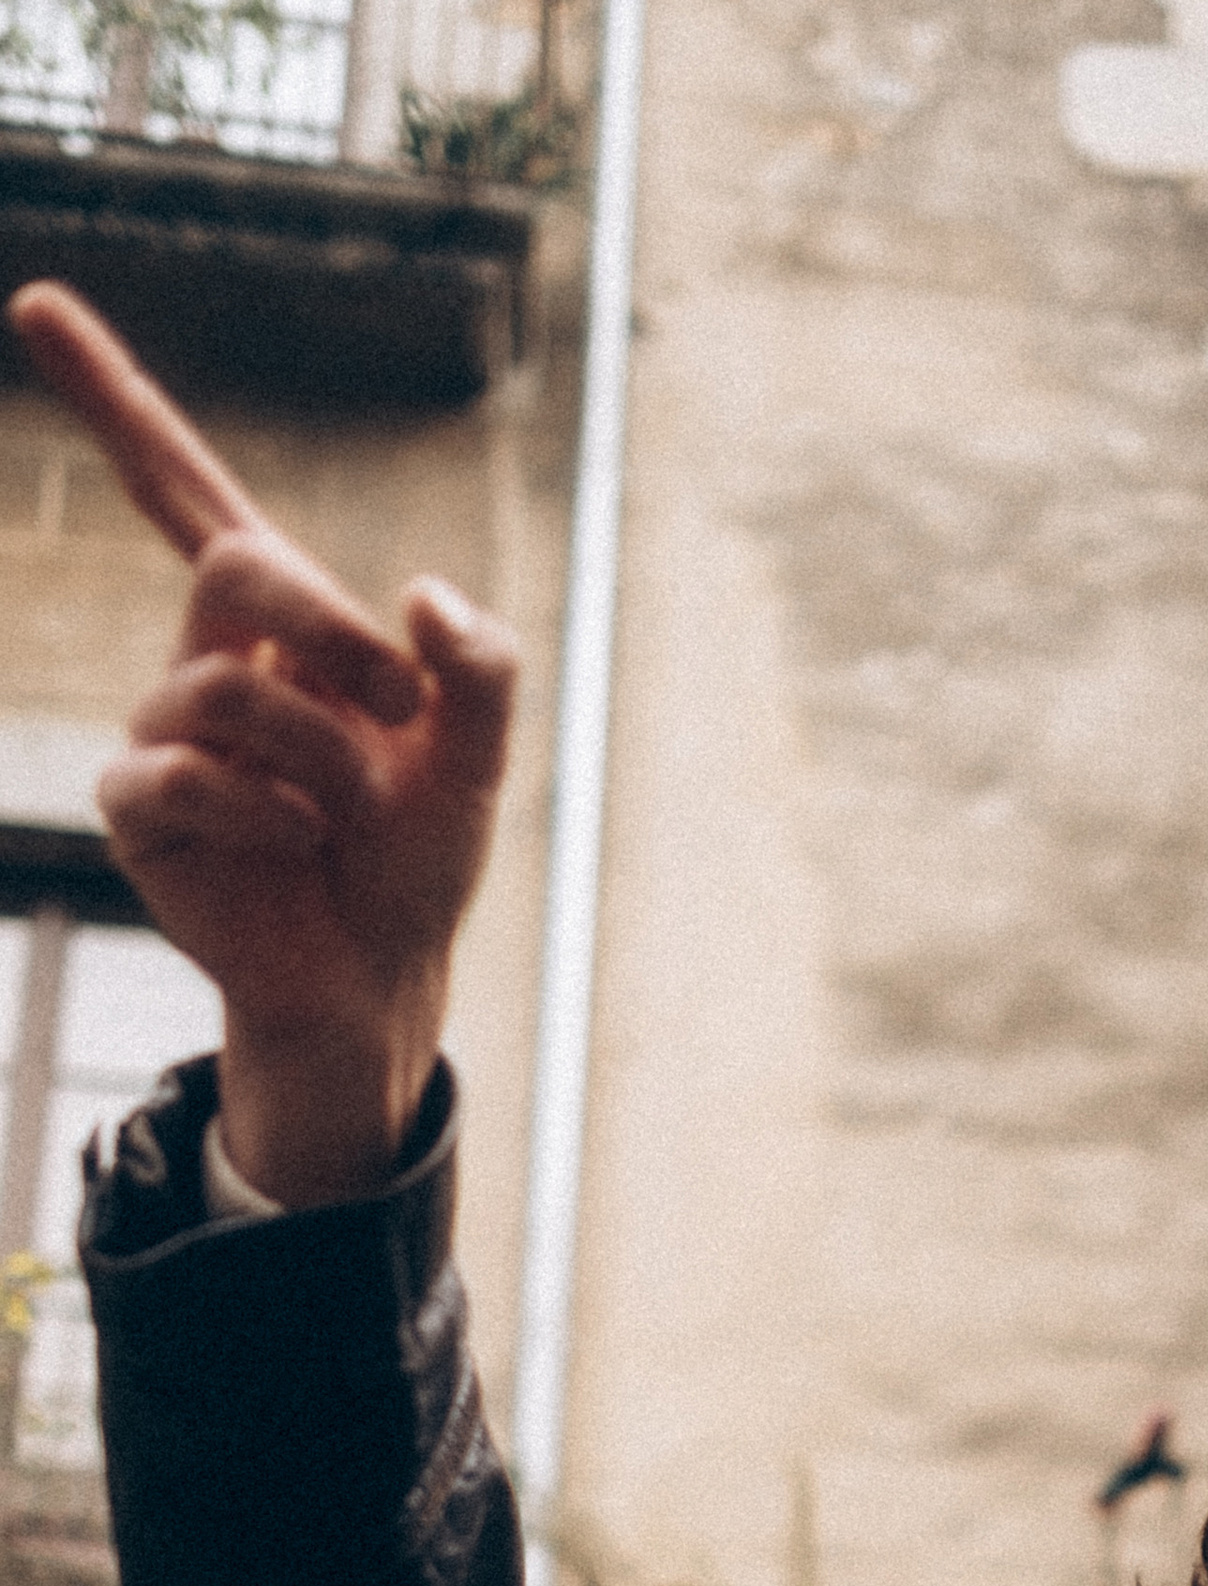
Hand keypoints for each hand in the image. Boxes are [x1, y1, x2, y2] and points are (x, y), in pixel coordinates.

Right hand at [6, 281, 518, 1204]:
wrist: (378, 977)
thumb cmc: (415, 863)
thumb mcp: (475, 763)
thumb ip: (479, 672)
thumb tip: (421, 597)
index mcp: (281, 627)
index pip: (183, 491)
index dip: (113, 399)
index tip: (32, 303)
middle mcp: (208, 661)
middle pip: (240, 567)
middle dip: (332, 628)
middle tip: (402, 714)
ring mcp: (162, 731)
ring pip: (229, 690)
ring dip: (323, 760)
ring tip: (343, 820)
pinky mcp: (136, 810)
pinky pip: (181, 774)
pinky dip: (264, 812)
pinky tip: (295, 844)